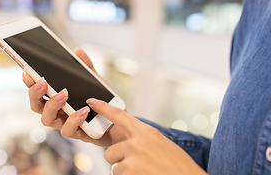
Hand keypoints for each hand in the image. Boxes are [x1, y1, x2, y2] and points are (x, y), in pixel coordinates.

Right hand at [22, 48, 126, 146]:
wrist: (119, 121)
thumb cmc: (103, 103)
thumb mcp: (96, 82)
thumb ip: (86, 68)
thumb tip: (78, 52)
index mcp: (58, 99)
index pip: (38, 92)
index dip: (30, 84)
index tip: (27, 73)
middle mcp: (58, 112)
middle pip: (37, 106)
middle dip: (35, 94)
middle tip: (43, 82)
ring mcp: (67, 123)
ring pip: (48, 120)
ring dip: (52, 105)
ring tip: (63, 94)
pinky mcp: (79, 134)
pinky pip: (69, 131)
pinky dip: (74, 120)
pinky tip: (83, 111)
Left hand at [86, 99, 207, 174]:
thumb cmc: (178, 167)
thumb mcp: (162, 146)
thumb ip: (143, 140)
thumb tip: (127, 143)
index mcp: (146, 132)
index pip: (119, 115)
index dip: (103, 108)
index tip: (92, 102)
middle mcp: (137, 142)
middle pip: (110, 151)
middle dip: (119, 161)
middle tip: (138, 166)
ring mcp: (132, 157)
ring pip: (114, 166)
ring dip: (125, 172)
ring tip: (145, 173)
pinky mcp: (128, 171)